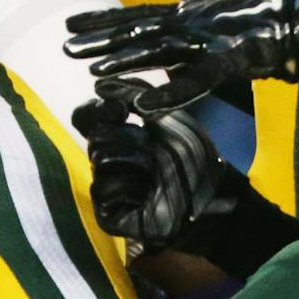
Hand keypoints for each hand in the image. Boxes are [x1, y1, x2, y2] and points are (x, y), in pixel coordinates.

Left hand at [64, 0, 298, 113]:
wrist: (296, 22)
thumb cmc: (257, 18)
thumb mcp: (217, 10)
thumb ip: (197, 3)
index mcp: (181, 17)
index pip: (132, 17)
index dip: (101, 21)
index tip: (68, 25)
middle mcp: (185, 25)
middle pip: (135, 33)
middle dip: (100, 40)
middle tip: (65, 47)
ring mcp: (204, 40)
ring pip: (156, 50)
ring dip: (124, 60)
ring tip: (92, 69)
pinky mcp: (226, 60)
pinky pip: (194, 81)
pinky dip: (170, 93)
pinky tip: (144, 105)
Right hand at [72, 82, 232, 251]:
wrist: (214, 196)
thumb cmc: (192, 157)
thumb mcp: (167, 116)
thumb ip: (135, 96)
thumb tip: (98, 85)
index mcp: (116, 137)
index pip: (84, 117)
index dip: (95, 110)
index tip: (120, 109)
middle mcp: (108, 160)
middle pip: (93, 136)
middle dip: (122, 134)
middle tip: (147, 140)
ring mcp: (107, 187)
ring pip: (98, 159)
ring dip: (132, 158)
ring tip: (154, 166)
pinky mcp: (109, 214)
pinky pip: (102, 190)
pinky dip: (127, 186)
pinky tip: (148, 191)